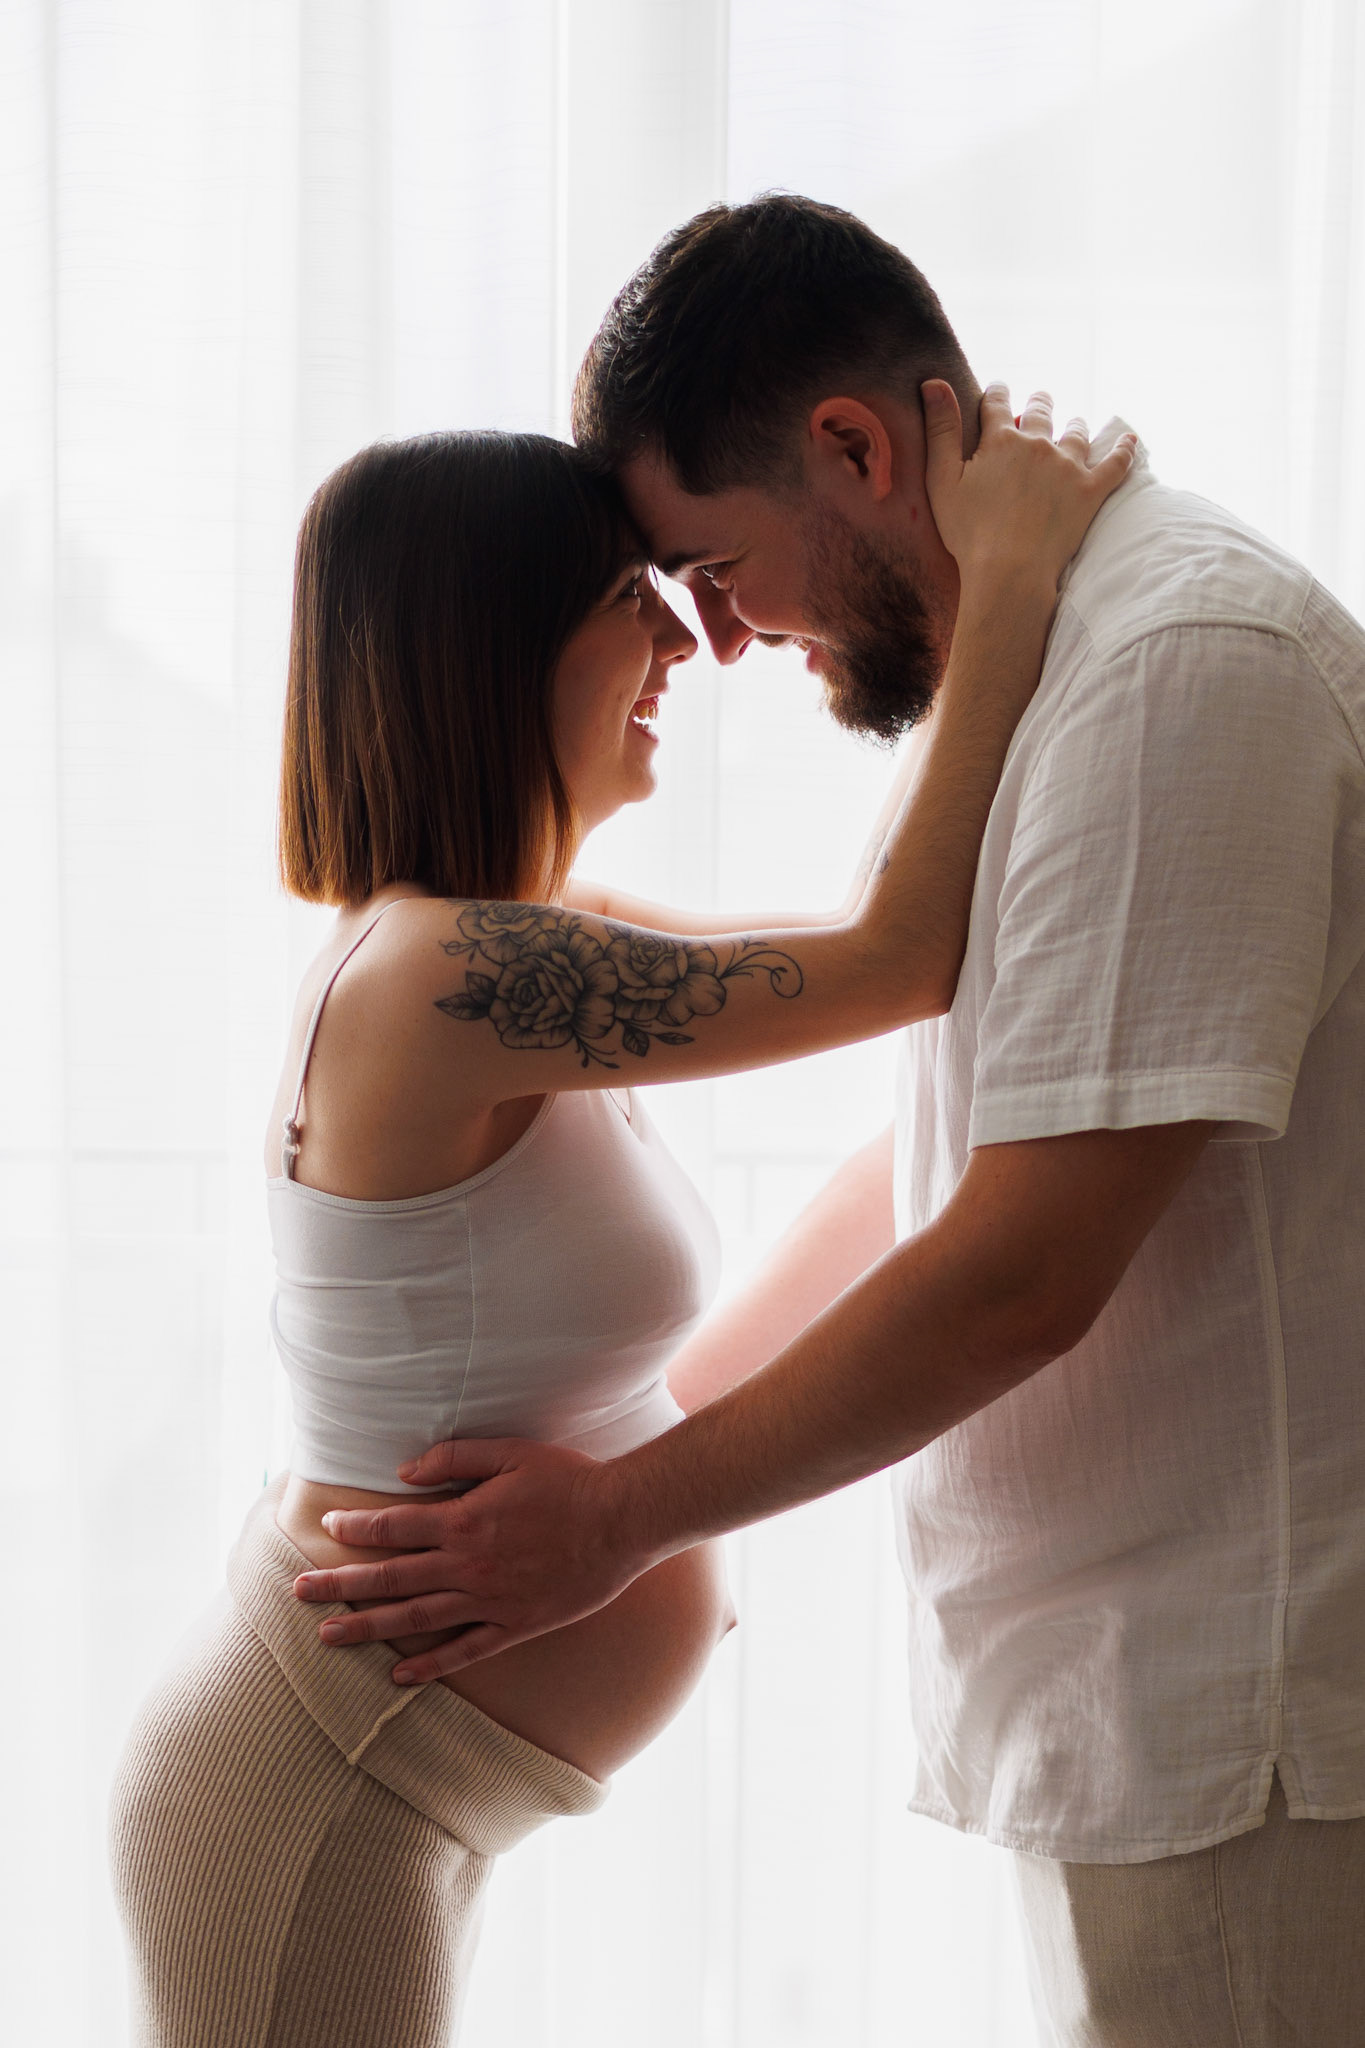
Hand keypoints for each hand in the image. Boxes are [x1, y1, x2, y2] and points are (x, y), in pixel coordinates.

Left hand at [290, 1438, 654, 1682]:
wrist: (623, 1521)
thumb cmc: (569, 1479)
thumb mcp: (511, 1452)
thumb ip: (454, 1458)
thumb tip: (404, 1472)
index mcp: (464, 1520)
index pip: (393, 1527)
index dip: (355, 1527)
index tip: (327, 1526)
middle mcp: (468, 1565)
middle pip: (390, 1578)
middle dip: (339, 1585)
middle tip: (298, 1591)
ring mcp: (490, 1600)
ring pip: (416, 1620)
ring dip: (367, 1628)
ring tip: (327, 1636)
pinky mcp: (516, 1625)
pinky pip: (465, 1651)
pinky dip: (431, 1666)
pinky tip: (400, 1676)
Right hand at [922, 380, 1136, 592]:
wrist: (1009, 571)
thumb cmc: (969, 532)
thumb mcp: (942, 480)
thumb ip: (940, 429)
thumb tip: (933, 382)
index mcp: (1001, 440)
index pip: (998, 403)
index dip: (997, 393)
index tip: (998, 389)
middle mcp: (1039, 444)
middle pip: (1042, 411)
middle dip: (1040, 402)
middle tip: (1042, 399)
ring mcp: (1069, 466)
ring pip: (1077, 433)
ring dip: (1075, 425)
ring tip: (1075, 423)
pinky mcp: (1091, 491)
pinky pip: (1116, 463)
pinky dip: (1124, 449)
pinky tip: (1130, 440)